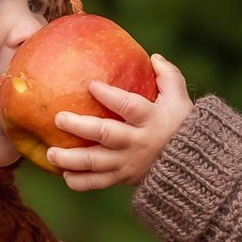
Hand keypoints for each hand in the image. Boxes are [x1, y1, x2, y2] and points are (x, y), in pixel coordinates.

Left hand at [44, 55, 192, 190]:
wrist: (190, 165)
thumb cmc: (181, 125)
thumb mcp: (180, 99)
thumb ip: (168, 76)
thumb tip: (153, 57)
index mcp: (151, 119)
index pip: (129, 106)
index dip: (110, 96)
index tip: (91, 85)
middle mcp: (137, 142)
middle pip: (105, 135)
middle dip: (79, 126)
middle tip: (58, 118)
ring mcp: (128, 163)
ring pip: (96, 163)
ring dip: (71, 159)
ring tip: (51, 153)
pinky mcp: (123, 178)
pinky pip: (98, 183)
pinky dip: (80, 182)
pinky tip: (64, 174)